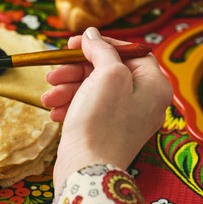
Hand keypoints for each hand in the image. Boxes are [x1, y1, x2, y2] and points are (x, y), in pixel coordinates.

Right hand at [40, 27, 172, 193]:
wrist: (87, 169)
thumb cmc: (102, 121)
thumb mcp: (107, 74)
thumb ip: (102, 50)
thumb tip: (92, 34)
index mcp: (154, 85)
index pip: (130, 52)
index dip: (102, 45)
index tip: (74, 44)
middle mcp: (145, 101)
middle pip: (108, 71)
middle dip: (76, 70)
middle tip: (54, 73)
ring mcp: (126, 118)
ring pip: (94, 90)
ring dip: (67, 88)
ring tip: (48, 96)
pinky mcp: (108, 132)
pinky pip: (89, 109)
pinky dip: (70, 105)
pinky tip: (54, 111)